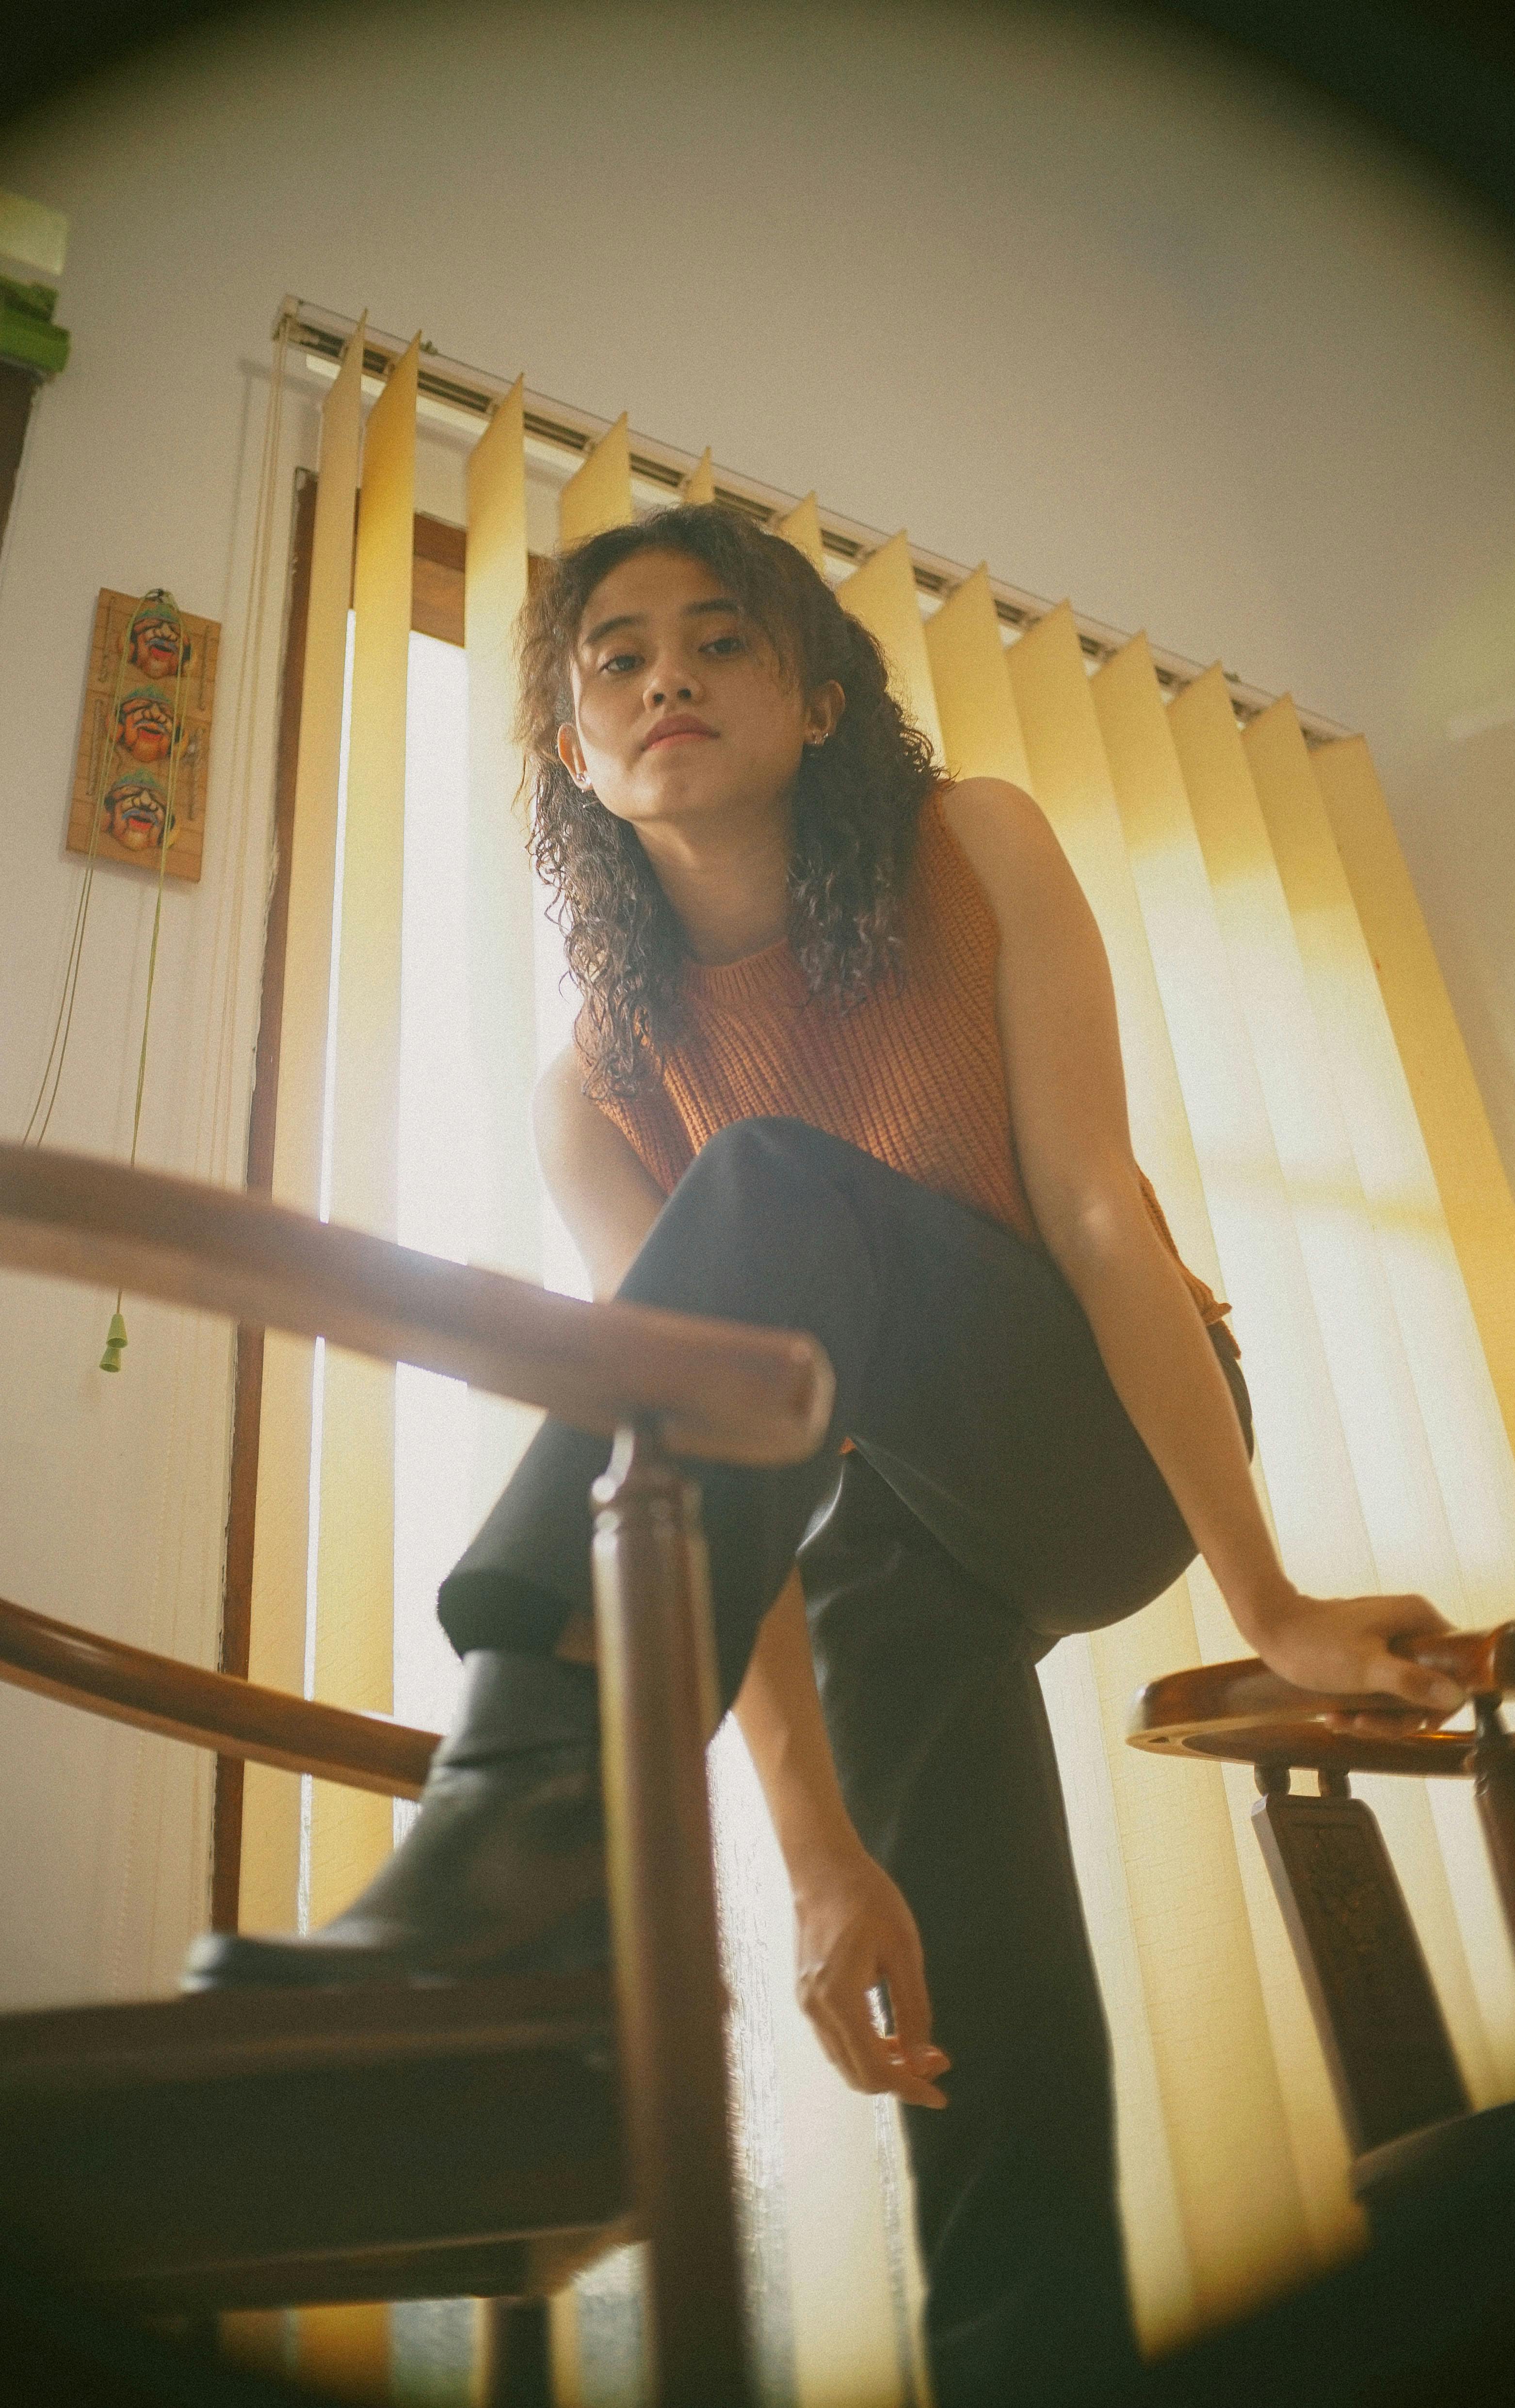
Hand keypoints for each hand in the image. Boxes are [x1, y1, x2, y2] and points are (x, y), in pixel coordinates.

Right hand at [791, 1849, 949, 2108]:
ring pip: (846, 2061)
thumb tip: (920, 2061)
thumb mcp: (904, 1952)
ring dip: (884, 2065)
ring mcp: (807, 2003)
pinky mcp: (807, 1994)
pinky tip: (892, 2034)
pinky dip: (866, 2048)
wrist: (825, 1868)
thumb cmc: (869, 1900)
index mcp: (839, 1999)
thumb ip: (913, 2010)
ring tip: (922, 2050)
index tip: (941, 2096)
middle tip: (938, 2063)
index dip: (909, 2088)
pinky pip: (837, 2040)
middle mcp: (816, 2009)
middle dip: (901, 2079)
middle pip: (857, 2074)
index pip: (874, 2068)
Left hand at [1250, 1586, 1464, 1732]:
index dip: (1439, 1703)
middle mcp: (1411, 1628)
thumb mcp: (1365, 1668)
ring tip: (1342, 1720)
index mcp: (1419, 1620)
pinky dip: (1361, 1709)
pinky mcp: (1372, 1657)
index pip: (1458, 1669)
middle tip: (1363, 1724)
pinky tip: (1335, 1715)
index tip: (1413, 1722)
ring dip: (1374, 1718)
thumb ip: (1411, 1681)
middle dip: (1396, 1717)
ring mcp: (1391, 1643)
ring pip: (1401, 1697)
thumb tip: (1455, 1695)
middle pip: (1427, 1689)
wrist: (1270, 1628)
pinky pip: (1381, 1693)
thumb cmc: (1315, 1644)